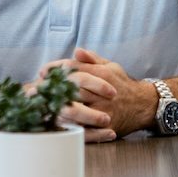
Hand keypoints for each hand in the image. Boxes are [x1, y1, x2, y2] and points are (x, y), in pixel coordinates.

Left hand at [39, 48, 155, 143]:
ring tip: (38, 104)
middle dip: (50, 87)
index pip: (74, 68)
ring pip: (73, 107)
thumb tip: (77, 50)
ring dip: (53, 106)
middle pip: (70, 87)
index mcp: (102, 74)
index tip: (42, 71)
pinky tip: (53, 121)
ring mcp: (102, 109)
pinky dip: (66, 124)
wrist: (144, 105)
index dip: (55, 68)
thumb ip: (92, 59)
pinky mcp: (103, 125)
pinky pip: (81, 126)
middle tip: (33, 88)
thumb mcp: (111, 66)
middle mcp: (101, 91)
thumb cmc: (123, 84)